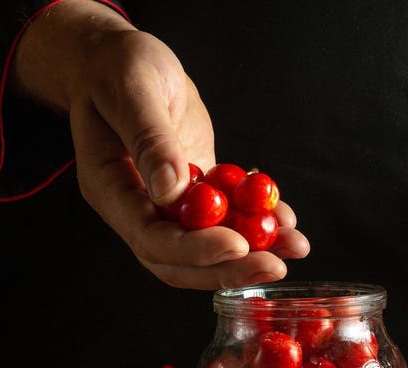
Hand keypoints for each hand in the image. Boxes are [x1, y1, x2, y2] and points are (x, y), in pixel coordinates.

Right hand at [13, 1, 308, 289]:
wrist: (116, 59)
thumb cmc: (114, 66)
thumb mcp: (130, 89)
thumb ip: (149, 139)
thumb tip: (172, 191)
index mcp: (112, 190)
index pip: (152, 240)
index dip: (194, 250)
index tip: (236, 245)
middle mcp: (139, 209)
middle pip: (182, 260)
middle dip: (230, 267)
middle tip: (274, 267)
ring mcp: (167, 206)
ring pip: (208, 246)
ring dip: (254, 253)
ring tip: (295, 246)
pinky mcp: (195, 193)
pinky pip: (226, 218)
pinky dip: (257, 222)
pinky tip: (287, 221)